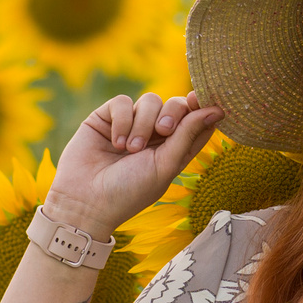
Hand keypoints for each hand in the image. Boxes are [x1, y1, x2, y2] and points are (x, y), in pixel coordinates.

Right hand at [43, 91, 223, 237]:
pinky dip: (122, 121)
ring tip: (130, 150)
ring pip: (150, 100)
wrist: (85, 201)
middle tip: (163, 131)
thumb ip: (188, 135)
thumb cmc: (129, 192)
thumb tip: (218, 110)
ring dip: (143, 123)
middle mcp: (153, 135)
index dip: (201, 107)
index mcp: (173, 148)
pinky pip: (122, 102)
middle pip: (175, 104)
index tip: (200, 101)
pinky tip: (115, 143)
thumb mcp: (165, 165)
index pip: (195, 120)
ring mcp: (130, 124)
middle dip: (172, 113)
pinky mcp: (106, 118)